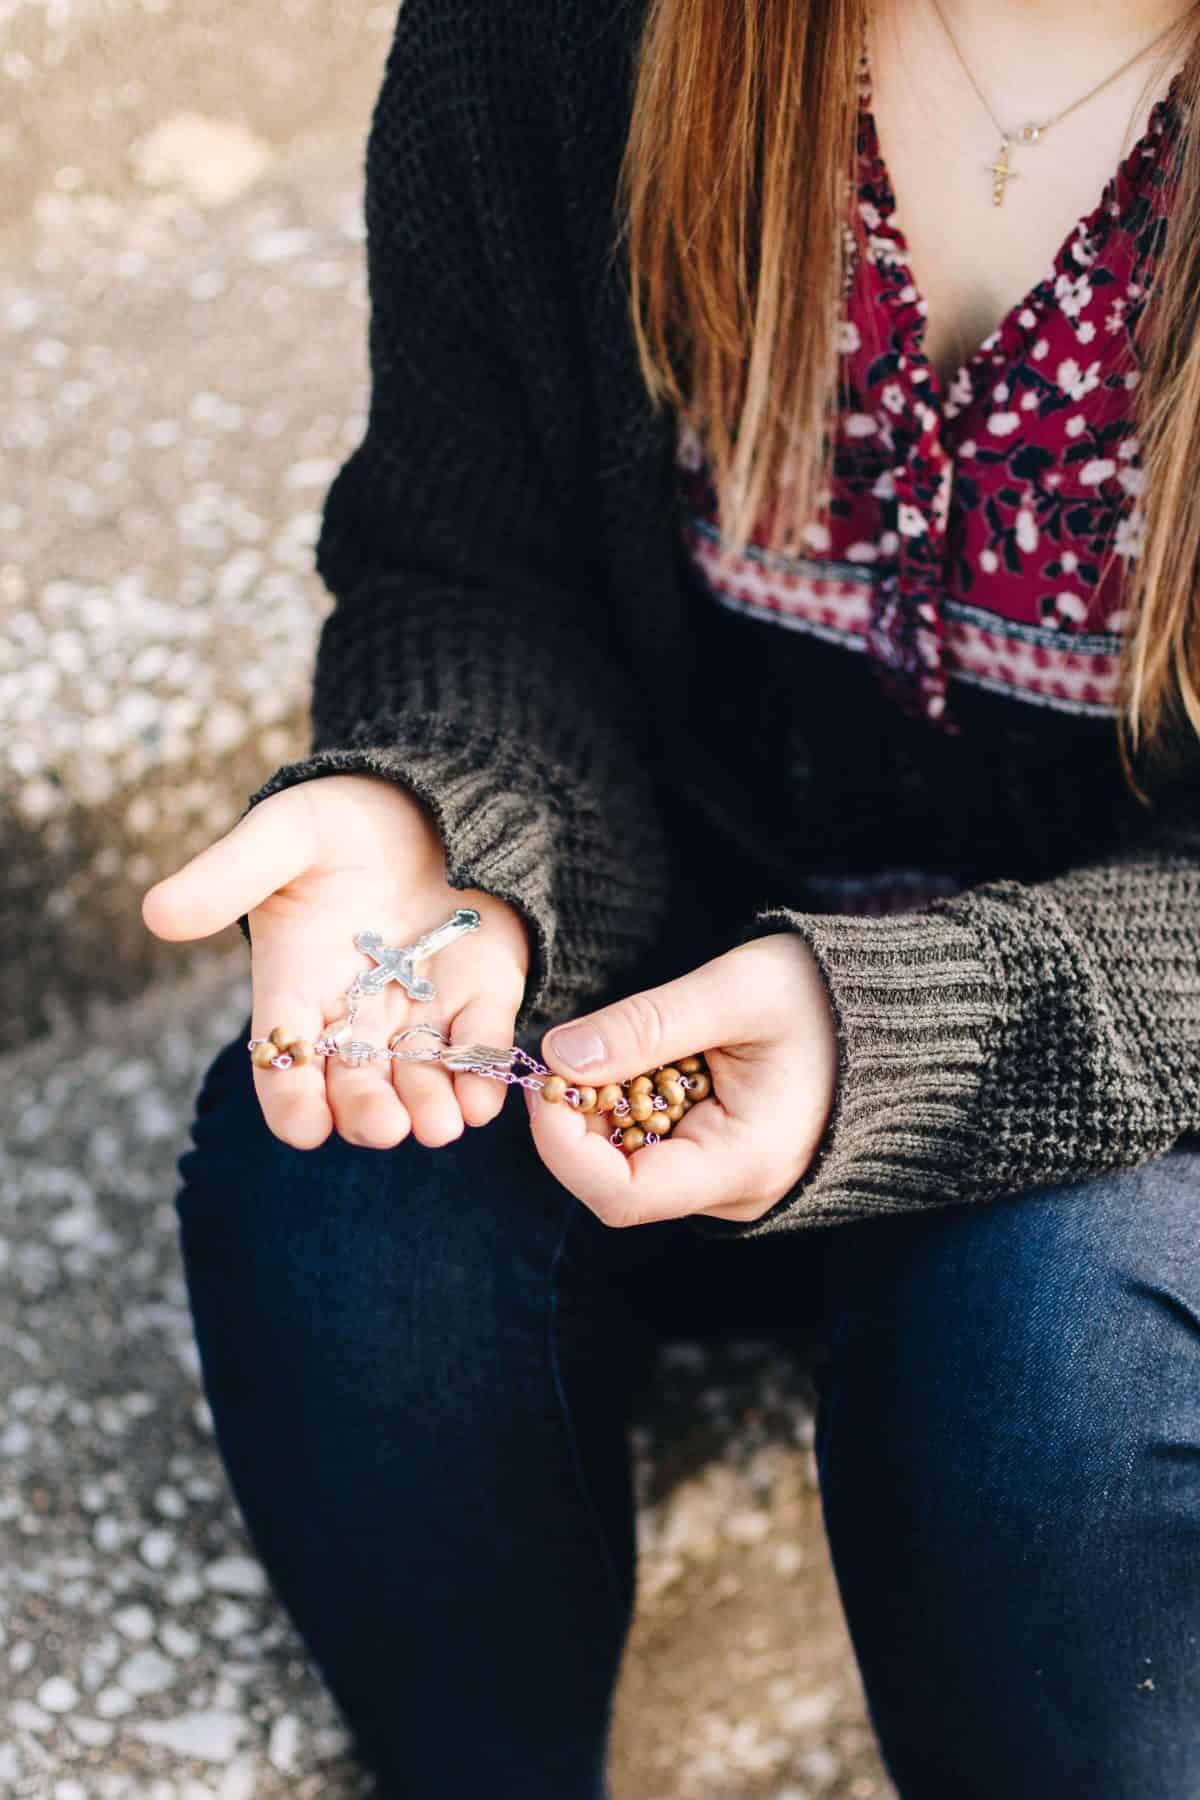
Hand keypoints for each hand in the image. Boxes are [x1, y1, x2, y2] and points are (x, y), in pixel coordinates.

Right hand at [142, 774, 529, 1149]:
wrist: (425, 796)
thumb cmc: (339, 821)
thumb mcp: (282, 835)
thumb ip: (227, 875)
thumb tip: (156, 914)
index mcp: (297, 988)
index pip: (284, 1062)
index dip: (292, 1100)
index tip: (306, 1127)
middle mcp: (357, 1018)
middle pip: (355, 1087)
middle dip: (369, 1115)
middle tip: (387, 1128)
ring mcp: (421, 1014)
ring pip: (420, 1081)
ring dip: (430, 1109)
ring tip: (441, 1125)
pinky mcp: (480, 996)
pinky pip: (480, 1046)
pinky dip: (483, 1074)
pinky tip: (484, 1099)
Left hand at [527, 934, 837, 1226]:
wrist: (895, 1012)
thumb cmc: (825, 996)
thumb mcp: (734, 991)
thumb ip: (646, 1024)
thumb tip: (560, 1055)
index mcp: (744, 1161)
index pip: (620, 1195)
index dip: (562, 1145)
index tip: (546, 1078)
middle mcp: (737, 1191)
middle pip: (615, 1180)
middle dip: (581, 1116)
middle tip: (584, 1045)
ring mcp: (731, 1182)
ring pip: (631, 1161)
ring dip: (608, 1105)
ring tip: (647, 1040)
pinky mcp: (724, 1162)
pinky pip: (657, 1145)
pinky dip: (636, 1102)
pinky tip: (665, 1056)